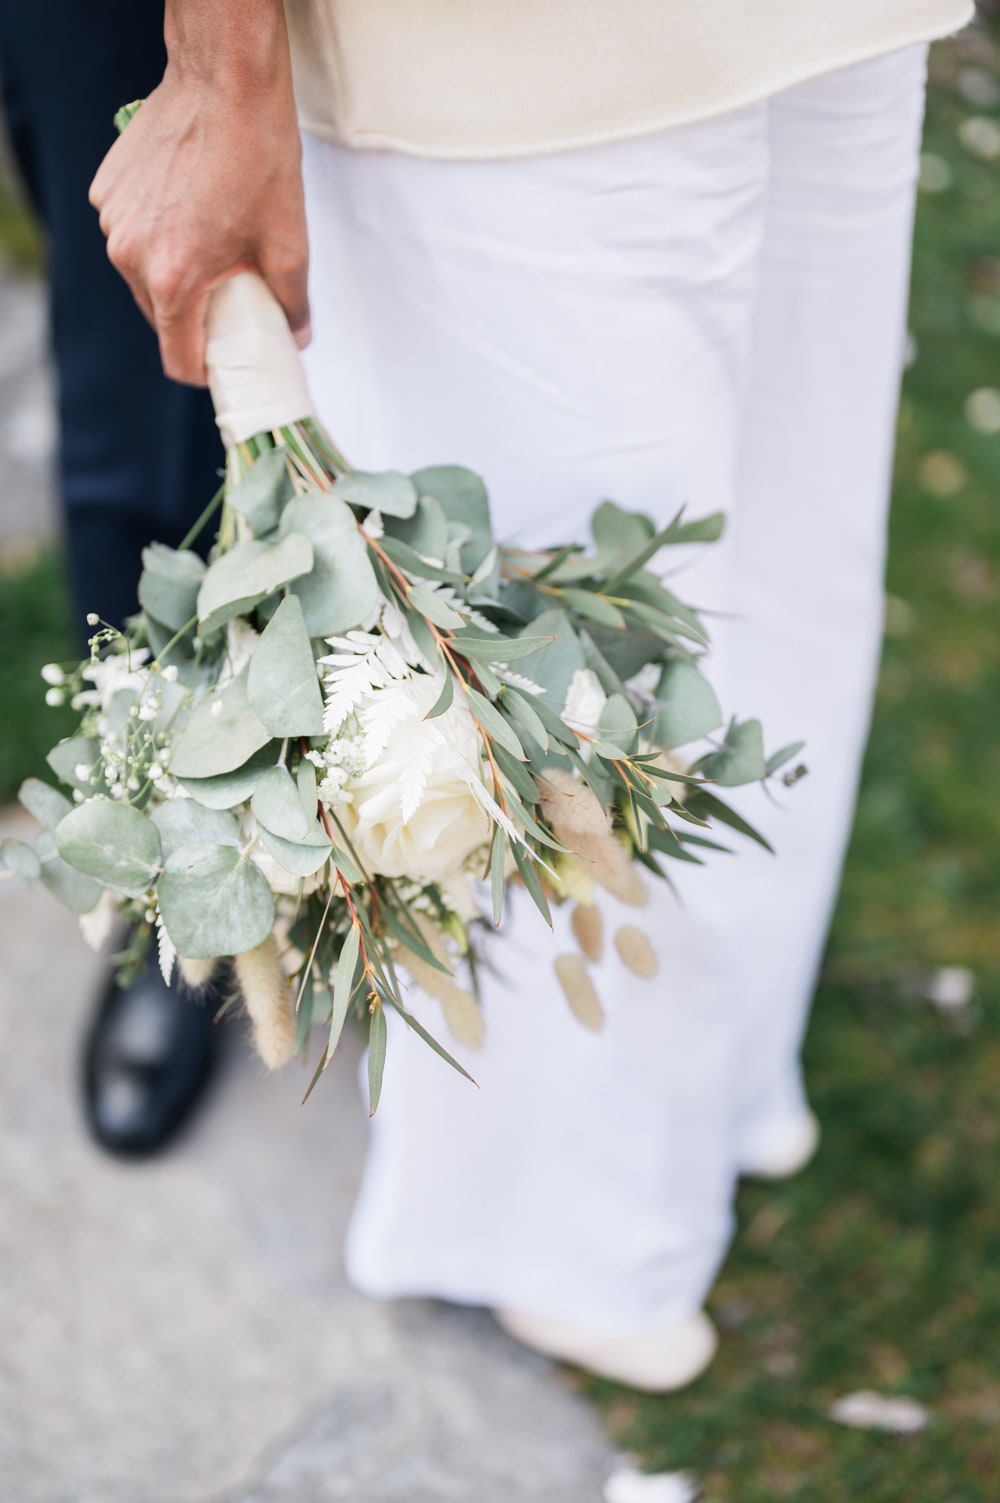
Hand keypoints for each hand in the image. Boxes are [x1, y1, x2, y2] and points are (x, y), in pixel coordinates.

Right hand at [89, 9, 308, 386]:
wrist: (225, 81)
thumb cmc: (258, 158)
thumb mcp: (289, 245)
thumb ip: (291, 305)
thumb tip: (298, 337)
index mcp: (174, 280)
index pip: (179, 359)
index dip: (207, 370)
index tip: (226, 363)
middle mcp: (132, 256)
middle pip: (160, 318)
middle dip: (194, 318)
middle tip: (230, 300)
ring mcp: (114, 221)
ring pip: (143, 276)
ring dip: (174, 274)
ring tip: (211, 244)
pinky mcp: (107, 191)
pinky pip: (131, 234)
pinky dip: (157, 234)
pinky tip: (188, 206)